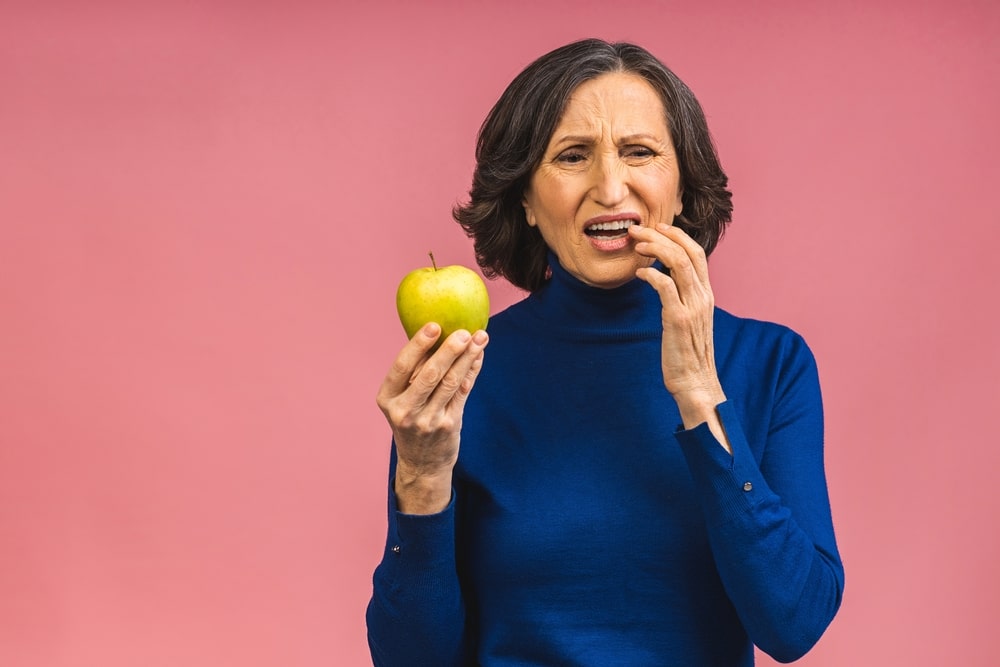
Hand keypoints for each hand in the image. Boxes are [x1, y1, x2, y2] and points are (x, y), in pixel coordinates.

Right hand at [375, 323, 488, 511]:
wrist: (422, 464)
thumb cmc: (411, 420)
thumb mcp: (402, 400)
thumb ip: (414, 372)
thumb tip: (439, 331)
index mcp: (387, 399)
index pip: (401, 366)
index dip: (418, 344)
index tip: (434, 325)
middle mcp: (405, 411)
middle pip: (429, 374)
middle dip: (449, 350)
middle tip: (465, 332)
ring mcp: (428, 421)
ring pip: (451, 382)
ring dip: (467, 357)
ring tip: (480, 337)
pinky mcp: (449, 425)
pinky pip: (463, 392)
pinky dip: (472, 371)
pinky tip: (479, 356)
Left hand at [629, 223, 729, 450]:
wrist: (696, 384)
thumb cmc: (688, 354)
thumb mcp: (689, 321)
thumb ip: (682, 299)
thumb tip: (665, 281)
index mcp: (706, 295)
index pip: (697, 252)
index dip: (677, 235)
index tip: (656, 228)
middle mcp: (703, 297)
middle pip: (687, 252)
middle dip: (661, 235)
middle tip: (638, 230)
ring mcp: (692, 307)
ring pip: (677, 263)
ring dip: (655, 248)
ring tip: (637, 245)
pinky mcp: (678, 320)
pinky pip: (664, 287)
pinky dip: (651, 274)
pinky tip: (639, 273)